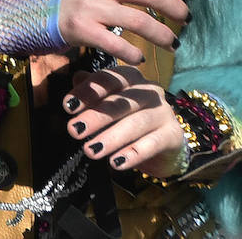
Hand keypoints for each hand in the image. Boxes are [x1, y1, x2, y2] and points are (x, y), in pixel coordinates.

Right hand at [56, 0, 199, 63]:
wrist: (38, 9)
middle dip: (178, 9)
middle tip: (186, 19)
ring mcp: (89, 6)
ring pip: (140, 23)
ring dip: (164, 36)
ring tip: (173, 43)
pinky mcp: (81, 29)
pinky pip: (117, 45)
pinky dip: (134, 54)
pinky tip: (140, 57)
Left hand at [64, 66, 187, 177]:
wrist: (162, 142)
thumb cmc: (127, 117)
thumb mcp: (107, 102)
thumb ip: (92, 90)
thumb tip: (76, 78)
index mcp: (130, 77)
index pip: (108, 79)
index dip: (87, 92)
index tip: (67, 107)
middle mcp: (149, 90)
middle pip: (120, 102)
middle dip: (95, 116)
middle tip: (74, 130)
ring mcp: (164, 112)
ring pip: (136, 123)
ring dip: (111, 138)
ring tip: (90, 150)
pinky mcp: (173, 134)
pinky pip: (153, 144)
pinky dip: (133, 154)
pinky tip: (116, 163)